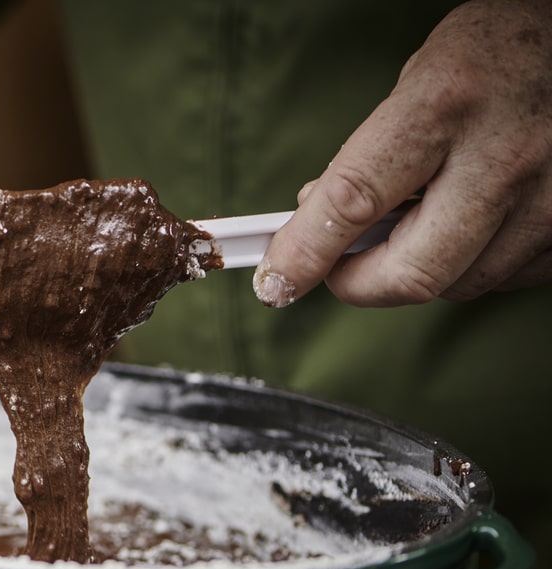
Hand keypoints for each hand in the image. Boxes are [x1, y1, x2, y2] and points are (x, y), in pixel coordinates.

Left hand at [255, 0, 551, 307]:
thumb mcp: (420, 77)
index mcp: (445, 104)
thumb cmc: (499, 52)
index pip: (353, 201)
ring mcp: (550, 197)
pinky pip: (507, 278)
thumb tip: (314, 217)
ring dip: (419, 270)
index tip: (276, 282)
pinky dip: (471, 265)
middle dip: (359, 284)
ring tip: (414, 225)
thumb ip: (370, 153)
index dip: (305, 253)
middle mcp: (503, 156)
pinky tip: (466, 226)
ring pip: (460, 284)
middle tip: (340, 269)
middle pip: (412, 272)